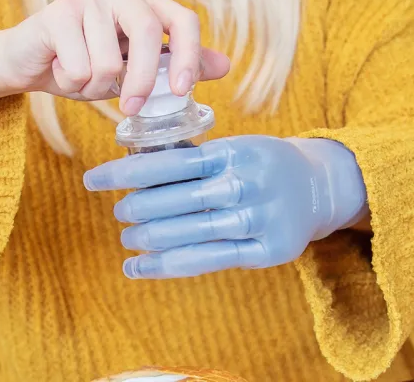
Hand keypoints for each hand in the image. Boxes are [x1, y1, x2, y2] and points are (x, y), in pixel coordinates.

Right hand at [0, 0, 229, 114]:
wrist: (30, 61)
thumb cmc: (87, 62)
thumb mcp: (136, 68)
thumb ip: (176, 64)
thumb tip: (224, 65)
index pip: (183, 19)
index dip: (190, 56)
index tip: (181, 91)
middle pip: (149, 33)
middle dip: (142, 79)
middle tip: (132, 108)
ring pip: (109, 60)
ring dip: (95, 86)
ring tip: (83, 78)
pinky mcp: (57, 12)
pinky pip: (79, 65)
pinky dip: (72, 81)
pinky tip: (62, 69)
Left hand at [83, 135, 367, 278]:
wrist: (320, 186)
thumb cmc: (261, 163)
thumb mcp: (234, 146)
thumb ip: (193, 156)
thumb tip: (131, 160)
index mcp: (234, 150)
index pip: (170, 161)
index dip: (126, 172)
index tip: (93, 179)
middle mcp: (247, 183)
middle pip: (177, 199)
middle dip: (138, 208)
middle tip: (119, 212)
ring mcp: (260, 218)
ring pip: (191, 232)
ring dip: (150, 238)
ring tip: (128, 240)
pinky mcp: (268, 250)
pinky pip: (209, 260)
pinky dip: (168, 266)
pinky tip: (140, 267)